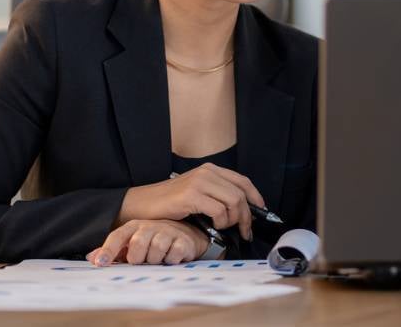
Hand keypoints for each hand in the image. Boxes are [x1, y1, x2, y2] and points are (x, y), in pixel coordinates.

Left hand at [88, 219, 209, 265]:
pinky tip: (171, 258)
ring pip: (156, 251)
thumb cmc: (154, 241)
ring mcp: (168, 232)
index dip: (108, 250)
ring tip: (158, 259)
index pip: (117, 237)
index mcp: (134, 227)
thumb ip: (113, 251)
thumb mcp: (132, 244)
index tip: (100, 264)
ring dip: (155, 261)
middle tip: (142, 261)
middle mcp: (150, 226)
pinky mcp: (183, 240)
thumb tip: (91, 258)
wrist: (186, 235)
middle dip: (138, 258)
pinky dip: (170, 261)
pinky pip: (173, 255)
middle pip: (138, 245)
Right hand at [116, 163, 264, 240]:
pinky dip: (220, 222)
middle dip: (246, 215)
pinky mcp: (191, 195)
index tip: (260, 212)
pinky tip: (212, 226)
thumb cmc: (169, 204)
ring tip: (223, 228)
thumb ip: (216, 195)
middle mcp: (207, 172)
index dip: (256, 197)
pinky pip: (219, 210)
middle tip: (244, 231)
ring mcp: (199, 182)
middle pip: (241, 193)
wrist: (141, 204)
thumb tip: (241, 211)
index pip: (243, 181)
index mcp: (210, 170)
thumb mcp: (196, 193)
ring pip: (234, 201)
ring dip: (233, 220)